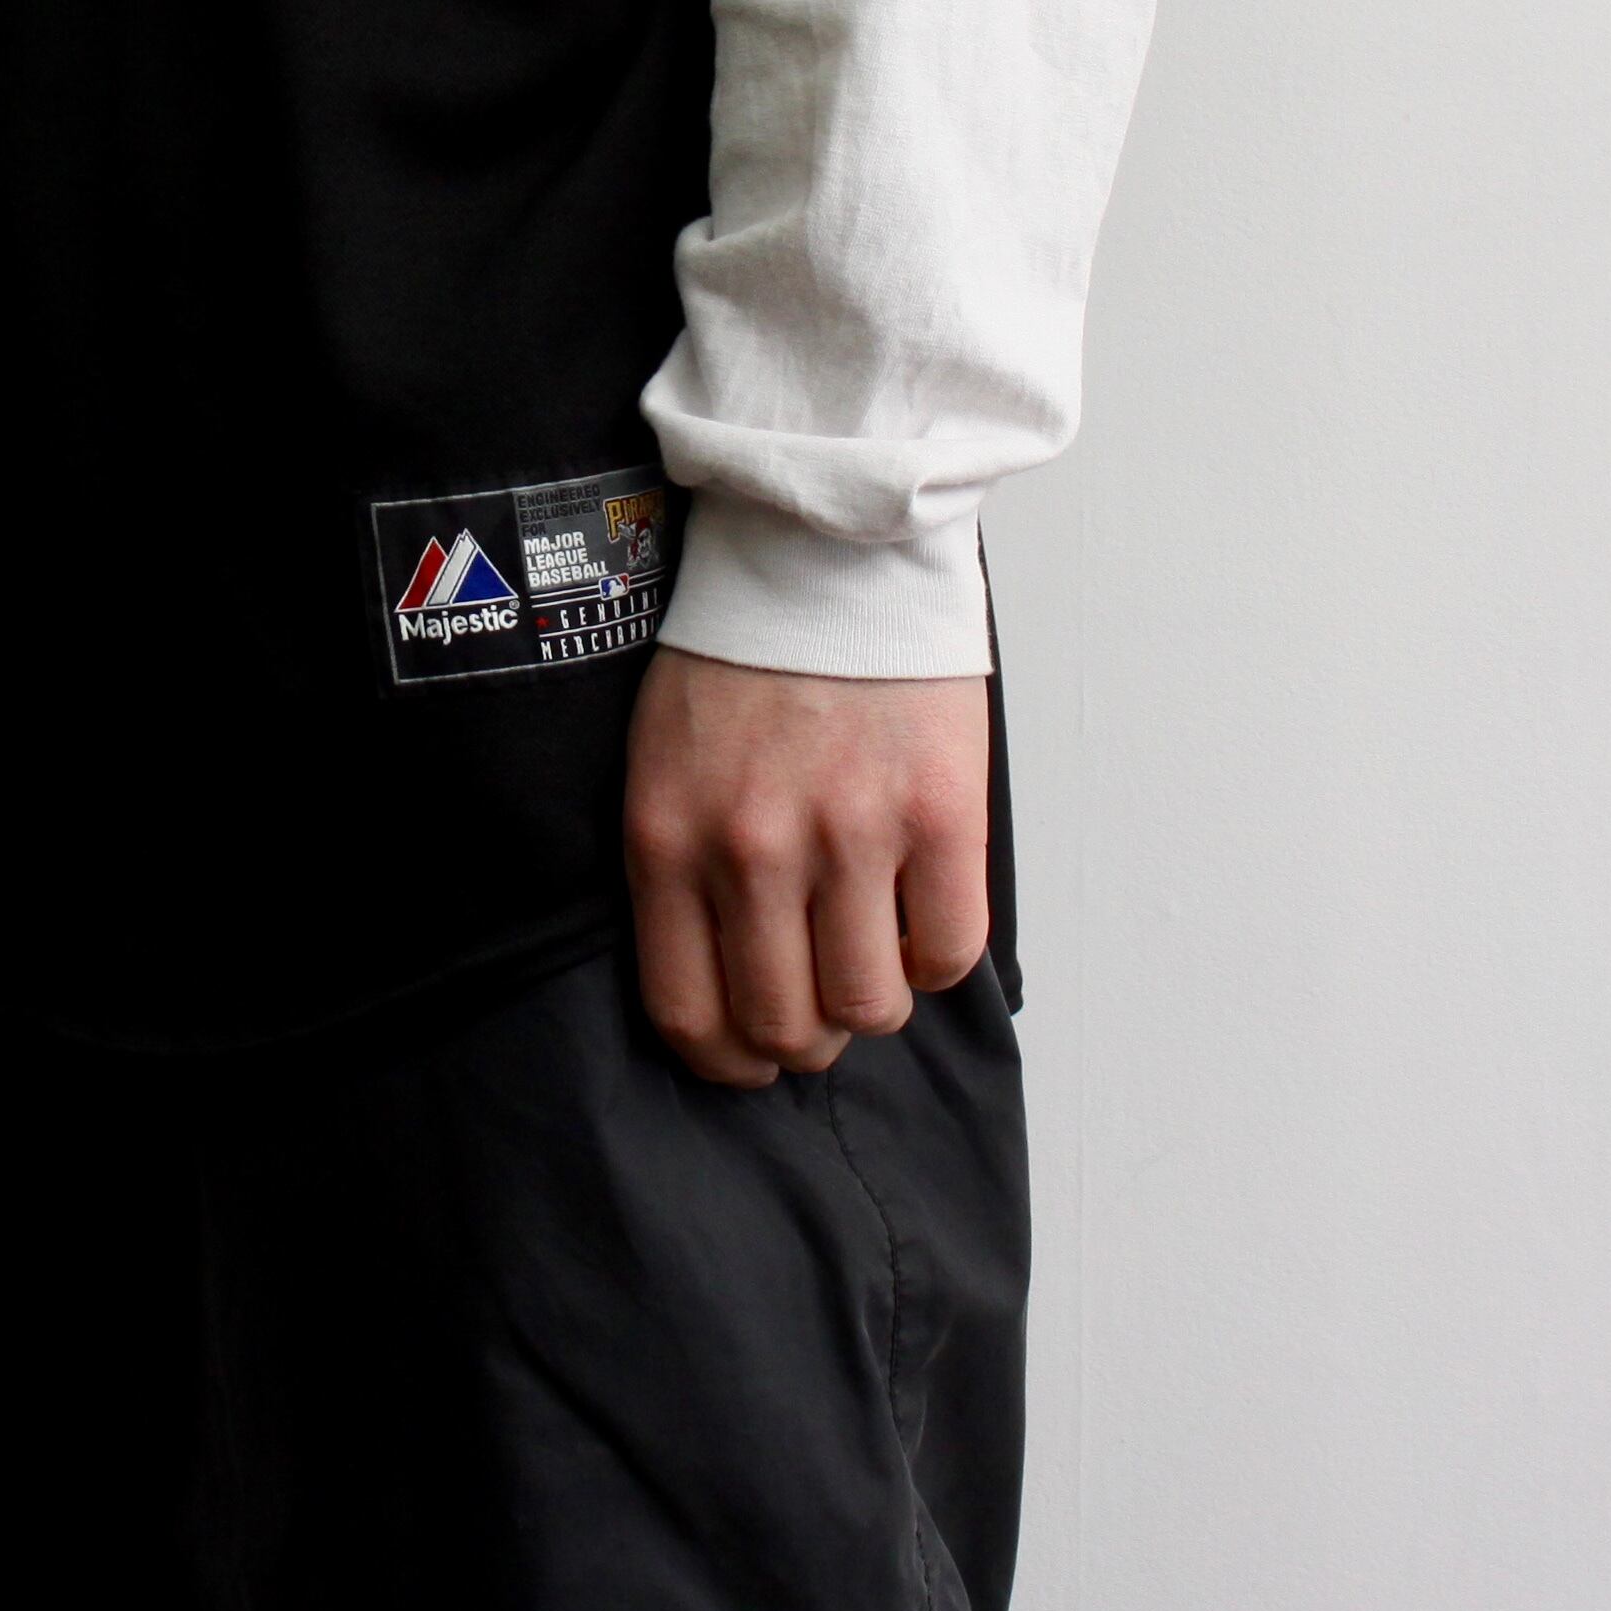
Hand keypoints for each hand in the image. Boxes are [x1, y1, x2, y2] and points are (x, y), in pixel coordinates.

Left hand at [624, 648, 988, 1086]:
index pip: (689, 1013)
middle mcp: (752, 851)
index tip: (749, 1052)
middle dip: (806, 1035)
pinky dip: (939, 955)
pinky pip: (949, 952)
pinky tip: (922, 909)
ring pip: (869, 1006)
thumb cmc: (740, 654)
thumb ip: (679, 865)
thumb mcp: (661, 761)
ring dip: (875, 998)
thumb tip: (719, 974)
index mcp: (669, 840)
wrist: (824, 551)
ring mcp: (849, 835)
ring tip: (874, 947)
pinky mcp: (937, 814)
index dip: (727, 1059)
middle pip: (784, 1028)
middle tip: (821, 996)